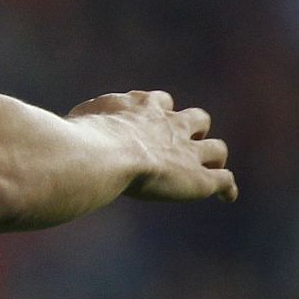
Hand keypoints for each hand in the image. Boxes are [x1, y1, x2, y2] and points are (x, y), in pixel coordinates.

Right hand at [69, 89, 238, 203]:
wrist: (105, 154)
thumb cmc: (84, 135)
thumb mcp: (81, 117)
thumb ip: (89, 121)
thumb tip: (72, 127)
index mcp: (142, 106)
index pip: (159, 101)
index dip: (158, 113)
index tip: (149, 124)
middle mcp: (171, 124)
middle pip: (197, 118)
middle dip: (193, 130)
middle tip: (181, 146)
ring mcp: (188, 151)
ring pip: (217, 149)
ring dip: (213, 158)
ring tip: (207, 170)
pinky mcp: (200, 178)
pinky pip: (224, 181)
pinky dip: (226, 188)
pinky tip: (224, 196)